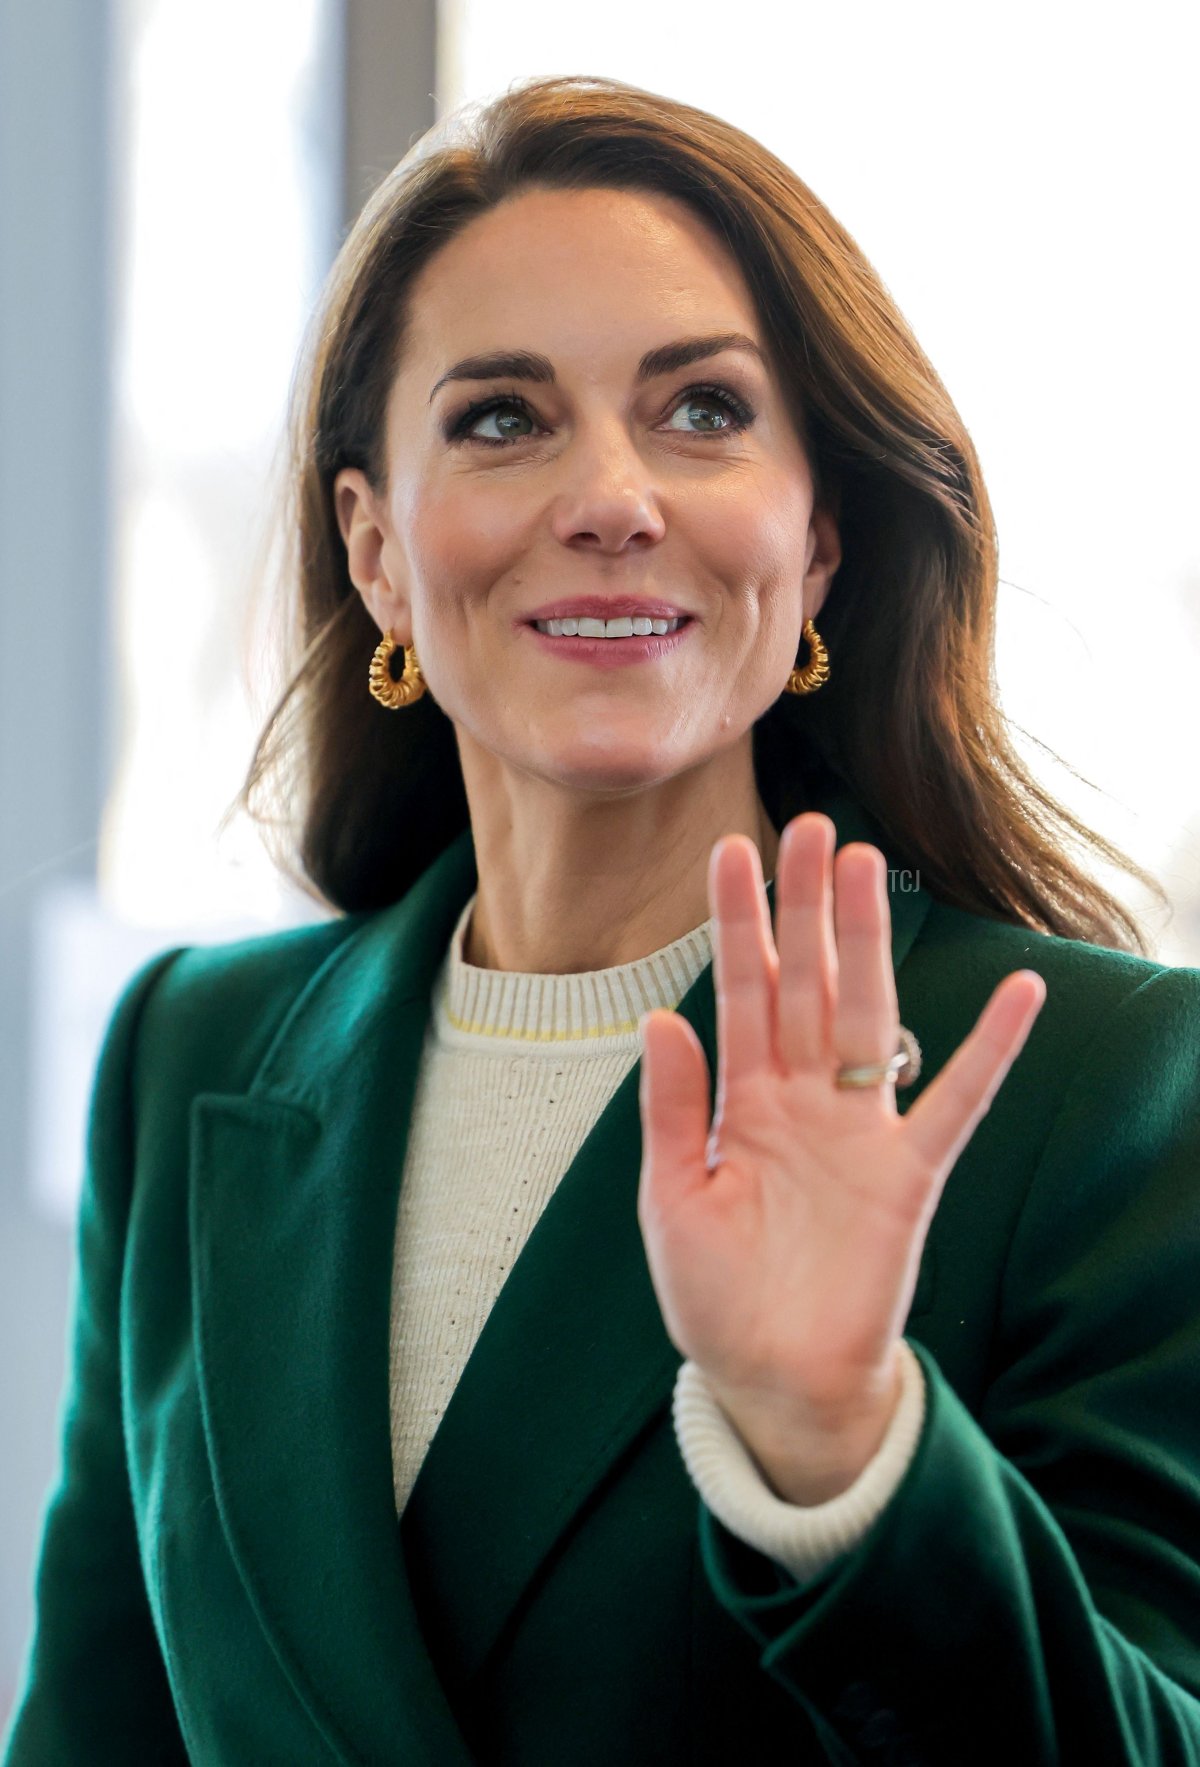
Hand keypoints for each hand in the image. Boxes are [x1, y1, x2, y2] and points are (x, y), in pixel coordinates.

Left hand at [636, 814, 1045, 1502]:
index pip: (739, 993)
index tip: (731, 851)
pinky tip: (1020, 992)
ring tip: (867, 868)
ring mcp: (858, 1131)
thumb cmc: (713, 1294)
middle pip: (806, 984)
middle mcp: (801, 1101)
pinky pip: (958, 1101)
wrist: (771, 1380)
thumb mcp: (672, 1200)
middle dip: (805, 908)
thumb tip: (660, 1020)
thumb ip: (672, 1111)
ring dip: (868, 945)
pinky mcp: (908, 1176)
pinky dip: (991, 1050)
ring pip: (866, 1017)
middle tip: (810, 827)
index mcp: (740, 1102)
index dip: (737, 924)